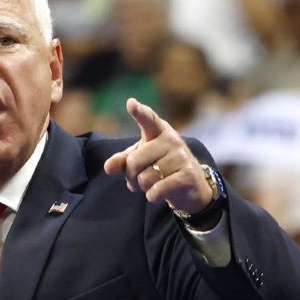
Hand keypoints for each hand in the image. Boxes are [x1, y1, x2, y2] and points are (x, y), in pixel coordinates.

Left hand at [103, 98, 217, 216]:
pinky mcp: (187, 175)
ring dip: (143, 187)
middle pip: (134, 161)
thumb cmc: (161, 168)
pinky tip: (158, 194)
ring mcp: (181, 157)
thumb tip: (108, 167)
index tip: (131, 103)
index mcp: (158, 131)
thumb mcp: (140, 161)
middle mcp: (171, 140)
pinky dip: (152, 196)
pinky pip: (157, 190)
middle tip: (139, 179)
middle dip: (131, 176)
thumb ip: (122, 161)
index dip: (139, 112)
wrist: (191, 186)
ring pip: (145, 178)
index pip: (148, 119)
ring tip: (152, 185)